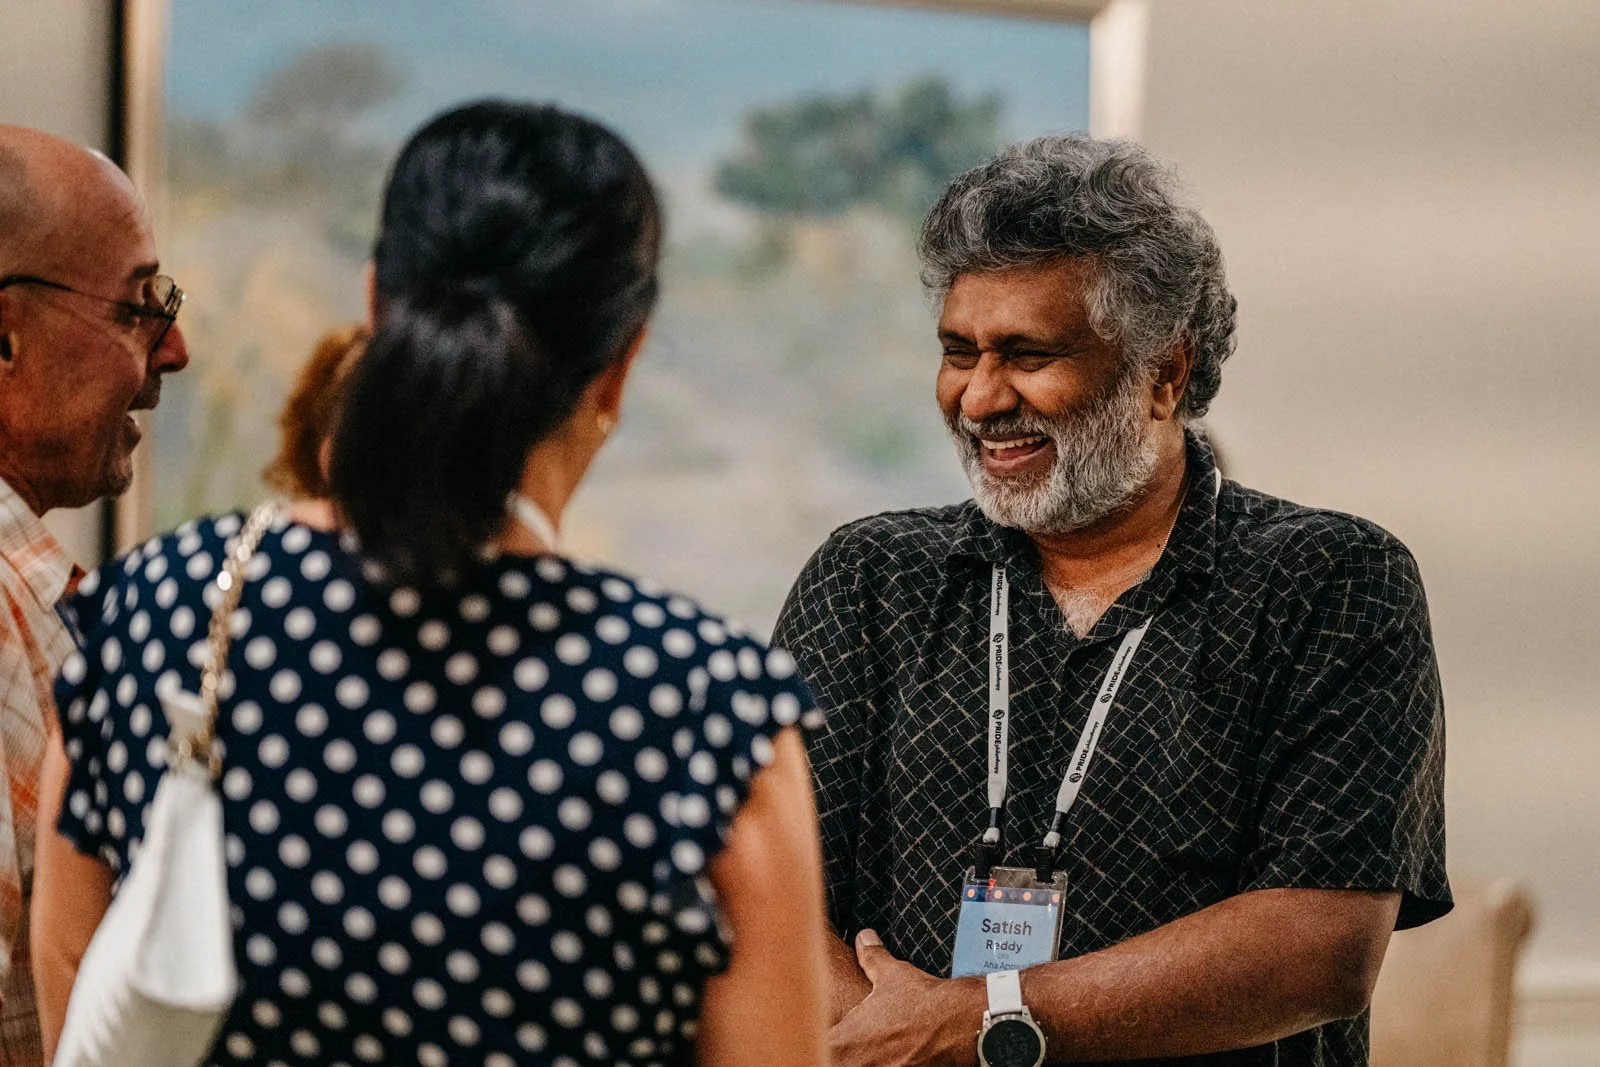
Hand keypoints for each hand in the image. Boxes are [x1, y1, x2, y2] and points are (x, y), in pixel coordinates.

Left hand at [829, 929, 983, 1066]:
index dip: (818, 1039)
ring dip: (859, 1061)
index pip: (814, 1045)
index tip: (831, 1032)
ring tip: (871, 1052)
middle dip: (837, 1053)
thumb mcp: (892, 975)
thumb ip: (871, 957)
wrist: (960, 1024)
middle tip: (848, 1045)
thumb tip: (864, 938)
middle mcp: (857, 1064)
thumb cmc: (923, 1002)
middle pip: (832, 1060)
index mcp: (845, 1040)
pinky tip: (890, 1060)